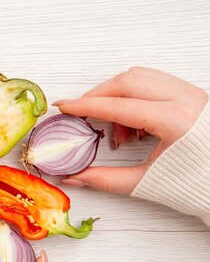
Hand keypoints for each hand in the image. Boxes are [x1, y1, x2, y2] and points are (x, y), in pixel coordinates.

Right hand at [54, 66, 207, 193]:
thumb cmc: (196, 184)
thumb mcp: (146, 182)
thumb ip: (105, 179)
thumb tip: (73, 177)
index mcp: (176, 121)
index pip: (118, 106)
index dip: (85, 106)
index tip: (64, 107)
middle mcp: (186, 100)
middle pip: (126, 81)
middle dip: (98, 95)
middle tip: (81, 114)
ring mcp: (192, 93)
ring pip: (140, 76)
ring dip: (116, 95)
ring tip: (114, 128)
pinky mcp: (193, 93)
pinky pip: (154, 82)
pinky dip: (134, 95)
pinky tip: (132, 123)